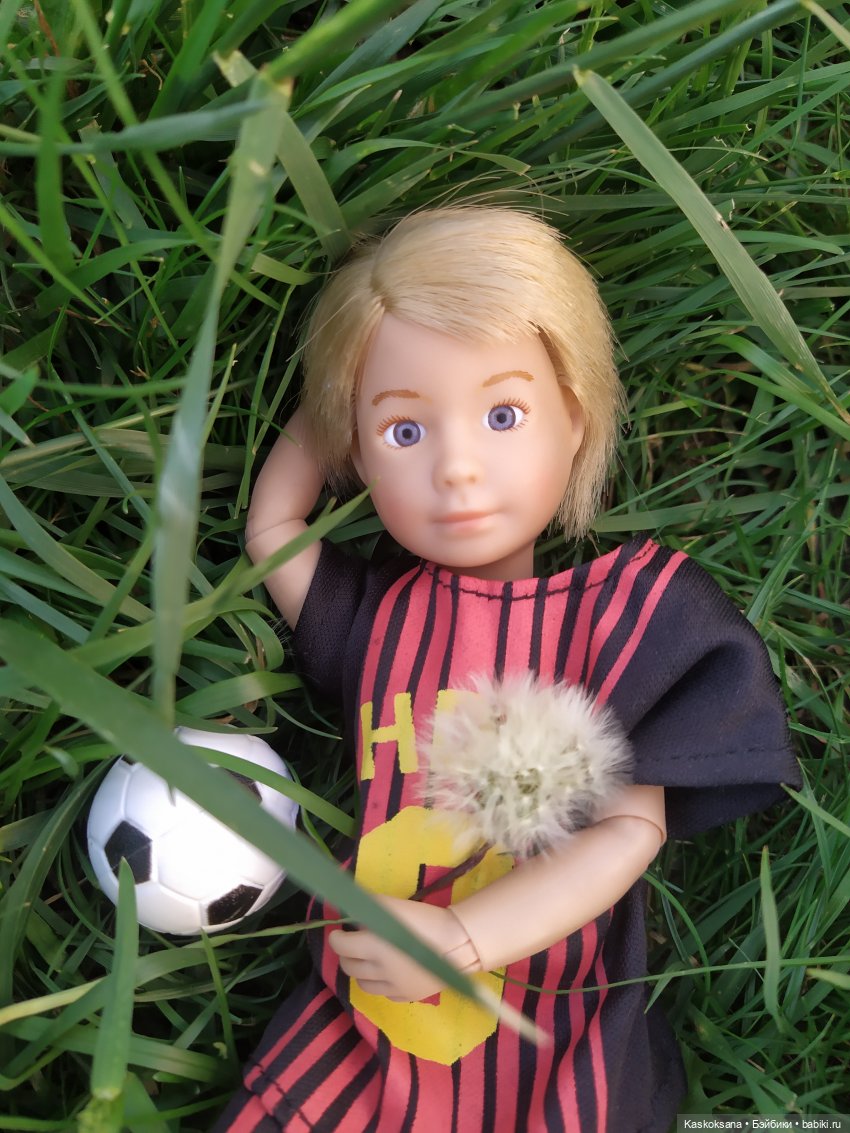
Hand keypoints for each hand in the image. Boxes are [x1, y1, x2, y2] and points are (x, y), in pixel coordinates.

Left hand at [328, 895, 477, 1002]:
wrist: (459, 945)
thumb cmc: (425, 920)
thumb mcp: (393, 906)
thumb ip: (368, 908)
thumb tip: (349, 910)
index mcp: (373, 947)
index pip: (341, 947)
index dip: (336, 938)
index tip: (338, 932)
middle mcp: (378, 971)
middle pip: (349, 967)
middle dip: (346, 954)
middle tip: (352, 944)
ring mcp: (392, 988)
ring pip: (363, 984)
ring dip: (360, 971)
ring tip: (368, 960)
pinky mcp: (407, 997)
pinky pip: (384, 993)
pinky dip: (380, 984)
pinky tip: (388, 972)